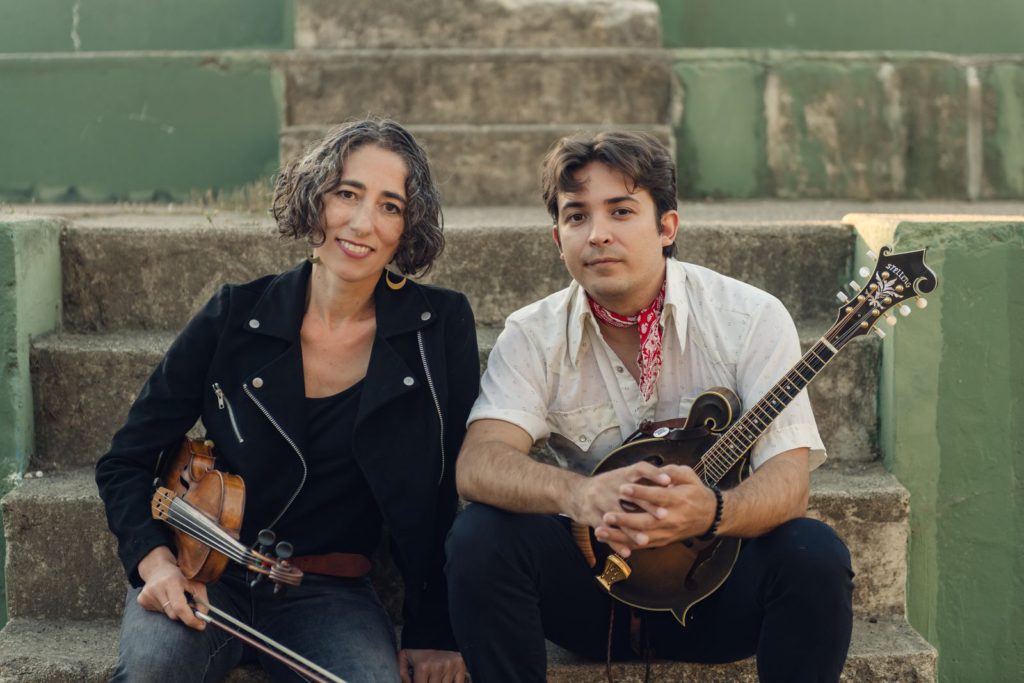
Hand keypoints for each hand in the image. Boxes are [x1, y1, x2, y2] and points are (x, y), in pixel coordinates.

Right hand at [136, 545, 208, 630]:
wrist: (158, 569)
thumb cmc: (180, 577)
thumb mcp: (196, 583)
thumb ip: (202, 599)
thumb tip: (203, 616)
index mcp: (171, 582)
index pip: (180, 607)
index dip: (191, 619)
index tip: (201, 625)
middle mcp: (156, 588)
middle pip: (173, 614)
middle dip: (184, 614)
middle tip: (189, 607)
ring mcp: (147, 595)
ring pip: (166, 614)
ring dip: (174, 610)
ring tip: (173, 597)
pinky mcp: (141, 600)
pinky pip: (157, 613)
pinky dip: (165, 609)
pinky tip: (163, 598)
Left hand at [398, 649, 465, 682]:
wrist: (435, 626)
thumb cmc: (419, 643)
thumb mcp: (404, 656)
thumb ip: (402, 674)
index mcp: (423, 666)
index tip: (420, 681)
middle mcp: (437, 667)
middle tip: (428, 677)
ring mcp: (450, 666)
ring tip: (435, 677)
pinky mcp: (460, 664)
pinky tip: (446, 679)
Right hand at [567, 461, 669, 557]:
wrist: (575, 492)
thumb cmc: (608, 486)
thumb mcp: (623, 476)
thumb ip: (644, 480)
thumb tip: (672, 481)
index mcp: (622, 475)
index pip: (639, 469)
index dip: (653, 474)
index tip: (669, 482)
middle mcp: (611, 486)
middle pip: (629, 494)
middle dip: (646, 505)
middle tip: (664, 515)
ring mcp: (600, 501)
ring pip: (616, 516)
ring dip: (630, 530)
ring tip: (645, 540)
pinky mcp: (592, 517)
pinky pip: (605, 531)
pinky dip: (615, 543)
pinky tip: (627, 553)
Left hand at [594, 465, 716, 549]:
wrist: (710, 516)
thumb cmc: (696, 492)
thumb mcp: (689, 476)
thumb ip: (672, 471)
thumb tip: (657, 471)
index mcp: (679, 500)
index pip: (658, 497)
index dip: (640, 493)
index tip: (623, 488)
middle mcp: (672, 519)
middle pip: (646, 522)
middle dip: (625, 520)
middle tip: (606, 515)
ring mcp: (667, 533)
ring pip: (641, 538)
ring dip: (619, 536)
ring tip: (600, 531)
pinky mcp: (663, 542)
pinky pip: (642, 547)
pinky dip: (625, 545)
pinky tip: (608, 542)